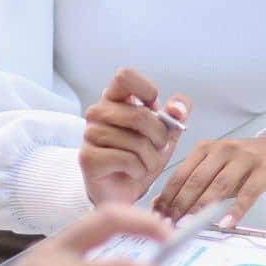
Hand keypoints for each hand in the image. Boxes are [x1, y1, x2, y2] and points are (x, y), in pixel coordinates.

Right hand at [79, 67, 189, 205]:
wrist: (120, 190)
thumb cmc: (139, 156)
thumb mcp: (164, 132)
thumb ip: (175, 114)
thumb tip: (178, 109)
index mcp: (114, 98)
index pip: (125, 76)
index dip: (147, 91)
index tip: (154, 109)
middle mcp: (98, 112)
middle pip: (139, 114)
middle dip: (159, 137)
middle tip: (158, 148)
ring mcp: (90, 134)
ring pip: (135, 142)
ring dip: (150, 159)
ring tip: (144, 164)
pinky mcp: (88, 157)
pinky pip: (126, 160)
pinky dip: (138, 170)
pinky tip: (132, 172)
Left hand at [152, 135, 265, 228]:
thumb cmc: (244, 166)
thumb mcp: (216, 171)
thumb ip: (193, 186)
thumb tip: (162, 206)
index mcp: (205, 149)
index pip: (181, 174)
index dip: (169, 196)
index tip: (159, 215)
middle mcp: (223, 150)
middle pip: (197, 179)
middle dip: (181, 204)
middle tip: (172, 224)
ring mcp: (245, 158)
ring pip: (219, 184)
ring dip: (203, 207)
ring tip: (192, 224)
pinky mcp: (265, 170)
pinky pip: (249, 192)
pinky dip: (237, 209)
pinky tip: (227, 223)